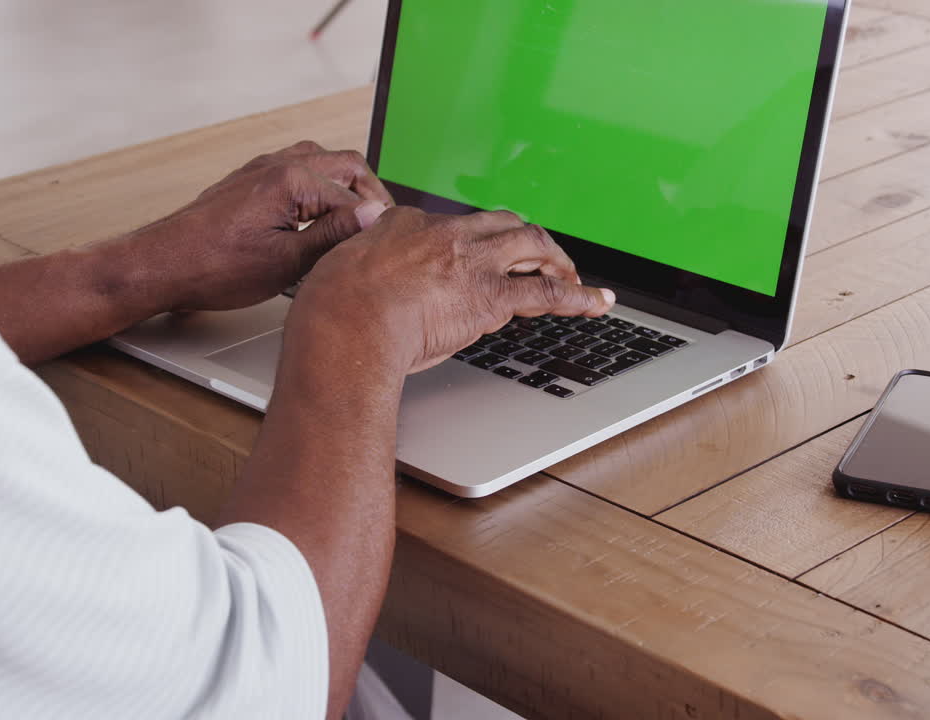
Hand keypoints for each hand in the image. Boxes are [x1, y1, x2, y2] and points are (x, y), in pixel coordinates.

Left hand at [118, 141, 392, 312]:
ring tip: (353, 222)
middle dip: (368, 194)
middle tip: (378, 228)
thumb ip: (334, 235)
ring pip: (321, 162)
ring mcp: (262, 169)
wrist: (162, 265)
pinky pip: (297, 169)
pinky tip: (316, 217)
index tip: (385, 245)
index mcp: (291, 180)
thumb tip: (375, 215)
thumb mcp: (287, 261)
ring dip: (343, 187)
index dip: (375, 222)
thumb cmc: (215, 268)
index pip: (354, 196)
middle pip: (345, 165)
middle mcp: (278, 165)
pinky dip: (318, 187)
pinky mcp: (249, 181)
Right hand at [286, 207, 615, 374]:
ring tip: (574, 276)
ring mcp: (471, 262)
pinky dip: (580, 297)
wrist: (345, 325)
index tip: (470, 261)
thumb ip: (353, 266)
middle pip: (500, 223)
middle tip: (541, 256)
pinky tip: (599, 302)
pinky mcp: (491, 296)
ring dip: (557, 259)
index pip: (449, 228)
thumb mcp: (335, 273)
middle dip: (526, 239)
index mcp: (404, 223)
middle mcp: (444, 234)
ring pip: (531, 244)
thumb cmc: (331, 310)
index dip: (468, 245)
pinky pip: (548, 291)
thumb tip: (354, 273)